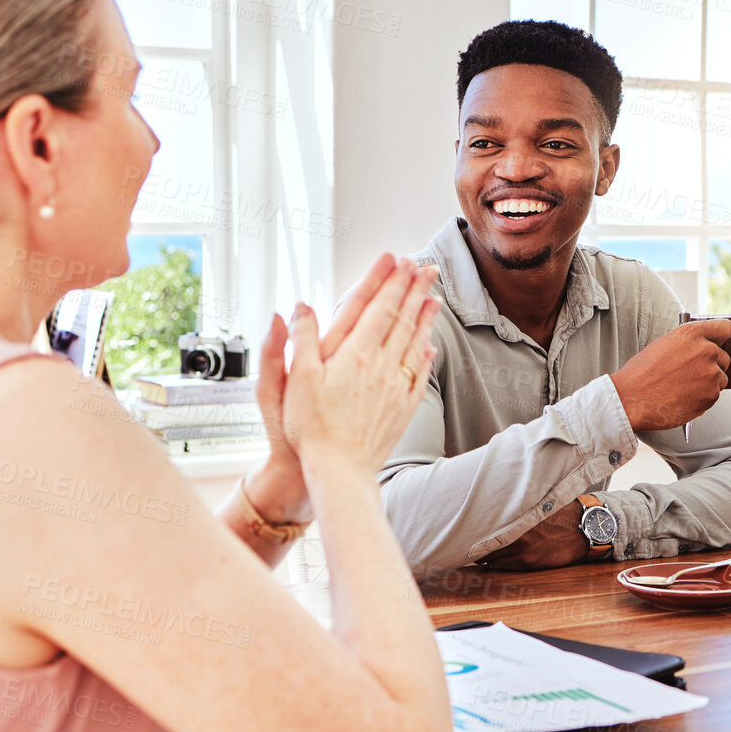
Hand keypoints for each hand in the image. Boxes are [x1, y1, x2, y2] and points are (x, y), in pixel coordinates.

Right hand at [248, 254, 417, 520]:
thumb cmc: (311, 429)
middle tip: (425, 267)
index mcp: (354, 355)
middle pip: (401, 320)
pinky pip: (418, 375)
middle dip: (413, 290)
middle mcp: (381, 367)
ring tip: (433, 297)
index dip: (388, 281)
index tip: (398, 260)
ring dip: (424, 317)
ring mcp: (395, 387)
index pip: (377, 308)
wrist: (340, 471)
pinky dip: (425, 355)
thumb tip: (300, 306)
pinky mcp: (402, 409)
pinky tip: (429, 347)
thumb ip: (300, 340)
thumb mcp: (296, 381)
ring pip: (414, 343)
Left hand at [477, 506, 591, 571]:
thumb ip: (518, 504)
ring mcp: (521, 551)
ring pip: (491, 557)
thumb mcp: (539, 501)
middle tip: (470, 542)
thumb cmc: (562, 512)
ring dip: (486, 555)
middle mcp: (516, 536)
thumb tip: (498, 498)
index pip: (484, 527)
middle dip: (477, 544)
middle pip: (483, 545)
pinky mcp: (528, 562)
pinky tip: (496, 558)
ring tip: (482, 550)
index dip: (474, 530)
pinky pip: (503, 565)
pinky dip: (497, 562)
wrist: (583, 529)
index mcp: (518, 518)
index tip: (467, 530)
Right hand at [610, 319, 730, 432]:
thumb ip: (688, 344)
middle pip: (724, 357)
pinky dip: (703, 399)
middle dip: (712, 366)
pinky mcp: (711, 395)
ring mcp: (711, 373)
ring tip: (684, 389)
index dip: (723, 338)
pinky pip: (714, 396)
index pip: (725, 328)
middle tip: (691, 375)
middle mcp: (706, 350)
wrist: (631, 399)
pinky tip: (683, 398)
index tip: (722, 343)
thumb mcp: (663, 346)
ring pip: (721, 379)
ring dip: (708, 384)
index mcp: (692, 333)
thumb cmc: (641, 374)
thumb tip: (703, 348)